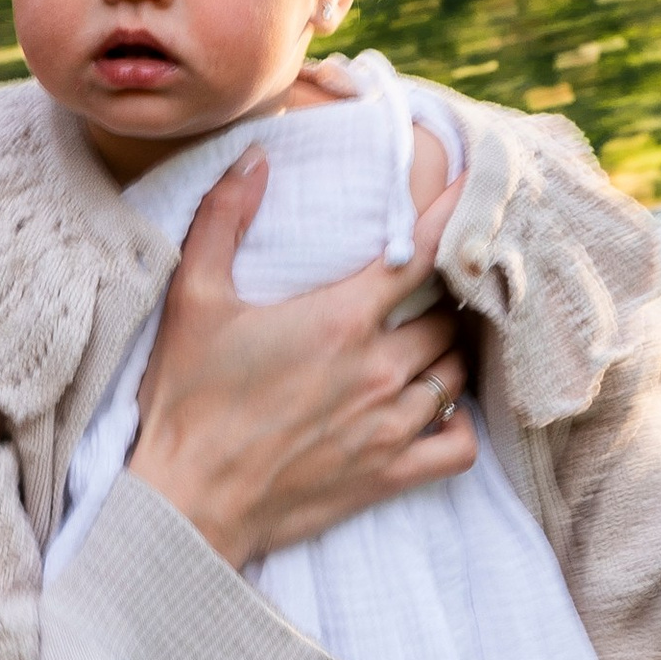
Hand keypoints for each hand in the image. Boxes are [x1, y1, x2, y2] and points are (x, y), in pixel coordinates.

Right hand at [127, 170, 474, 570]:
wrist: (188, 501)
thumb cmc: (187, 399)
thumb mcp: (192, 299)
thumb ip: (224, 219)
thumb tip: (256, 157)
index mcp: (338, 320)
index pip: (420, 253)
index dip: (451, 215)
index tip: (474, 191)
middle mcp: (377, 369)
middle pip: (446, 315)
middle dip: (437, 297)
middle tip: (419, 289)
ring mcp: (390, 425)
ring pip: (455, 371)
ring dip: (446, 353)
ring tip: (423, 343)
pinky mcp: (390, 474)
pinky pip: (459, 443)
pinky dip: (457, 422)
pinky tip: (434, 409)